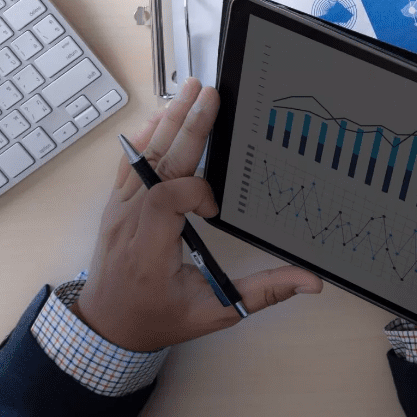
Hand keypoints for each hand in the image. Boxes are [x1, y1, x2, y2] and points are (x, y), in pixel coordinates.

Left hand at [74, 78, 322, 351]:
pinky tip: (162, 114)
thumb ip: (262, 294)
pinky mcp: (116, 202)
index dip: (195, 192)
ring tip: (191, 90)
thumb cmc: (157, 318)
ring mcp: (118, 209)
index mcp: (150, 250)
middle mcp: (129, 223)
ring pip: (142, 156)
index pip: (166, 201)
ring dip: (169, 120)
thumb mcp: (213, 314)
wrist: (106, 326)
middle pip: (157, 165)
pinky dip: (145, 135)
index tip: (214, 210)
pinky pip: (128, 161)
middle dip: (187, 128)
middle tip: (211, 95)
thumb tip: (310, 283)